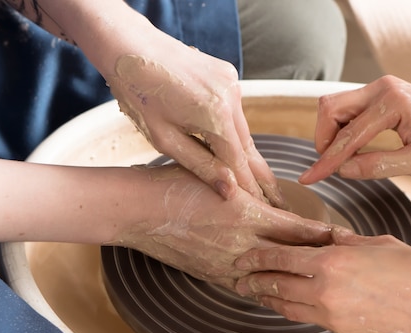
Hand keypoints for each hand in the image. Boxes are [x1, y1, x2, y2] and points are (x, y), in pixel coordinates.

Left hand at [105, 48, 283, 207]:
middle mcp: (231, 98)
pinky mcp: (228, 75)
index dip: (251, 189)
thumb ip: (200, 165)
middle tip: (279, 202)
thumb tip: (229, 190)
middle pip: (249, 147)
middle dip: (261, 176)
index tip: (263, 209)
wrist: (131, 46)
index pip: (239, 163)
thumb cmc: (139, 92)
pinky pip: (235, 111)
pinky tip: (233, 147)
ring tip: (260, 183)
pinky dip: (233, 129)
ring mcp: (232, 84)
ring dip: (246, 153)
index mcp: (215, 116)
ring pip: (243, 129)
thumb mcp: (164, 138)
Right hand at [113, 164, 332, 288]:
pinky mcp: (211, 276)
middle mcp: (241, 245)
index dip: (323, 235)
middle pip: (290, 258)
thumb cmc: (176, 183)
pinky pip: (246, 287)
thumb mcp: (220, 176)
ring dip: (294, 278)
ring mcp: (225, 265)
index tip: (343, 237)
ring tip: (317, 281)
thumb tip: (275, 200)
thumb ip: (251, 190)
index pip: (297, 230)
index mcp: (247, 216)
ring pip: (271, 278)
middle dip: (318, 260)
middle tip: (342, 263)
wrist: (138, 210)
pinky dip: (265, 289)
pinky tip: (278, 290)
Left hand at [235, 233, 410, 332]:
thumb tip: (331, 236)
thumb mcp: (379, 243)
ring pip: (288, 306)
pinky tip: (291, 306)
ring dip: (269, 300)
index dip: (258, 258)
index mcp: (332, 261)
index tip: (242, 259)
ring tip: (256, 295)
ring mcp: (332, 314)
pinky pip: (309, 318)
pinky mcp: (341, 331)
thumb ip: (348, 240)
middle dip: (254, 282)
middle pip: (277, 285)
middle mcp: (324, 289)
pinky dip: (294, 310)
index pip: (282, 258)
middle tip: (238, 280)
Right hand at [299, 75, 410, 182]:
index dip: (326, 161)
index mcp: (393, 104)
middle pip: (330, 108)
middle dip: (322, 139)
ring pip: (333, 106)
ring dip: (330, 133)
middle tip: (330, 166)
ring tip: (344, 158)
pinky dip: (341, 128)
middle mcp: (382, 89)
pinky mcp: (378, 91)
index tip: (308, 179)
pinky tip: (352, 147)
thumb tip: (343, 170)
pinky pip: (345, 107)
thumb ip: (379, 166)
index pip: (348, 136)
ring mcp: (379, 87)